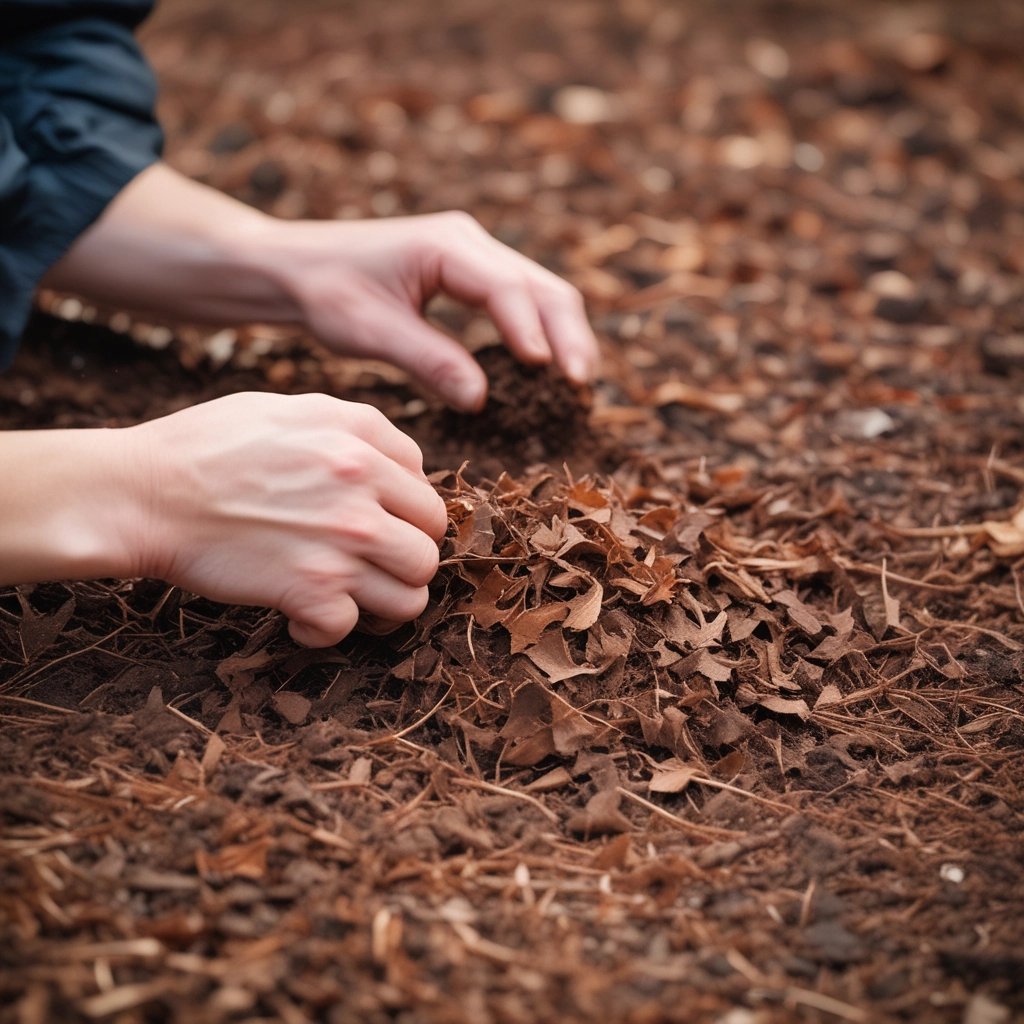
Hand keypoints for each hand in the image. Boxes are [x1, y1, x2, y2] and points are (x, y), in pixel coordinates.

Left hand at [44, 166, 599, 412]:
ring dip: (562, 336)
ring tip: (577, 385)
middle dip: (568, 335)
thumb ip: (427, 360)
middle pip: (543, 286)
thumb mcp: (369, 331)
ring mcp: (473, 258)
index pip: (507, 287)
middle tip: (582, 386)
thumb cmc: (323, 292)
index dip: (531, 330)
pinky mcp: (470, 279)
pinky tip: (546, 373)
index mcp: (446, 246)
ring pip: (541, 294)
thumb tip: (482, 400)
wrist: (293, 269)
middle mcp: (469, 244)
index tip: (547, 373)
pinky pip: (520, 305)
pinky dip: (540, 336)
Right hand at [128, 392, 447, 646]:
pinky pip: (349, 628)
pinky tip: (298, 613)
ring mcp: (342, 543)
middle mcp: (362, 487)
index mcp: (360, 438)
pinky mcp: (311, 590)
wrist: (144, 493)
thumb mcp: (288, 410)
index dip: (403, 516)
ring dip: (380, 602)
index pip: (427, 492)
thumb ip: (353, 431)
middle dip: (402, 560)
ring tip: (346, 593)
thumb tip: (402, 466)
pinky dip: (323, 629)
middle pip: (429, 547)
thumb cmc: (206, 448)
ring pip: (412, 596)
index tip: (374, 526)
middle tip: (365, 565)